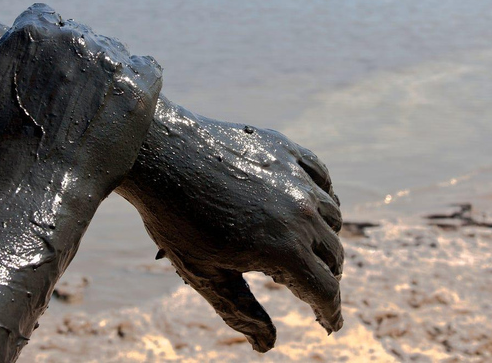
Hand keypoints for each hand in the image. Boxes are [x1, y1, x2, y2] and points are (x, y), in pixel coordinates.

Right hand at [0, 0, 161, 190]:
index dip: (42, 50)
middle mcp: (73, 39)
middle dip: (73, 63)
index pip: (45, 19)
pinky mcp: (139, 90)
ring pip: (114, 53)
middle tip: (67, 105)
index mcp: (31, 33)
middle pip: (80, 36)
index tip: (42, 80)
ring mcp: (109, 62)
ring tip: (92, 113)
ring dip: (105, 74)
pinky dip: (137, 85)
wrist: (31, 199)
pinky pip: (148, 70)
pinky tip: (121, 109)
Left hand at [120, 98, 342, 352]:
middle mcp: (300, 212)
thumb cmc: (176, 219)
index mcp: (283, 248)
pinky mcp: (285, 149)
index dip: (330, 312)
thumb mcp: (205, 275)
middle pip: (333, 254)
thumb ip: (241, 313)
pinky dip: (322, 195)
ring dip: (325, 237)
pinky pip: (320, 176)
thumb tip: (268, 346)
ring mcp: (295, 177)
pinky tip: (309, 204)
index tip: (330, 323)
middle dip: (327, 276)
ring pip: (331, 215)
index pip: (325, 290)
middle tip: (312, 288)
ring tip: (308, 248)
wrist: (158, 154)